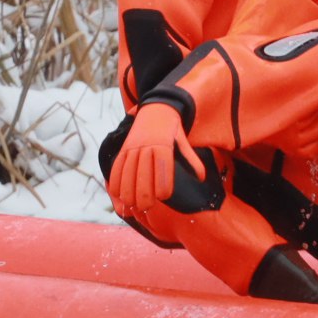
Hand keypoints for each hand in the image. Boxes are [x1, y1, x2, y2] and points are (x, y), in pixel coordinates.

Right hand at [108, 102, 207, 217]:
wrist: (156, 110)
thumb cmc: (172, 131)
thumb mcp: (183, 142)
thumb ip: (192, 161)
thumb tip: (201, 178)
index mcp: (163, 146)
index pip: (162, 169)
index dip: (162, 186)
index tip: (164, 197)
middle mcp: (146, 146)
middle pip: (142, 175)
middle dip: (143, 195)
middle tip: (146, 207)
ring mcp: (132, 147)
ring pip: (127, 174)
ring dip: (128, 192)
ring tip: (132, 207)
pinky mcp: (124, 149)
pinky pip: (116, 167)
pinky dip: (115, 182)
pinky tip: (118, 195)